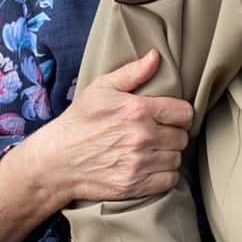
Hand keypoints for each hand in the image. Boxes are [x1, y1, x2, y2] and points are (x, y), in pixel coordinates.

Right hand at [48, 49, 192, 203]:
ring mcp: (137, 163)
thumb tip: (156, 56)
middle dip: (176, 134)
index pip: (184, 113)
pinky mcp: (133, 186)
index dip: (182, 114)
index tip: (174, 116)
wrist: (56, 161)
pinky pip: (169, 180)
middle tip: (163, 133)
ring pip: (177, 159)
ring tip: (158, 150)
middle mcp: (141, 137)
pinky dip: (166, 175)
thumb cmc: (80, 120)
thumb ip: (133, 72)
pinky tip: (154, 167)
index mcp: (138, 110)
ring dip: (171, 155)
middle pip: (182, 137)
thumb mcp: (102, 88)